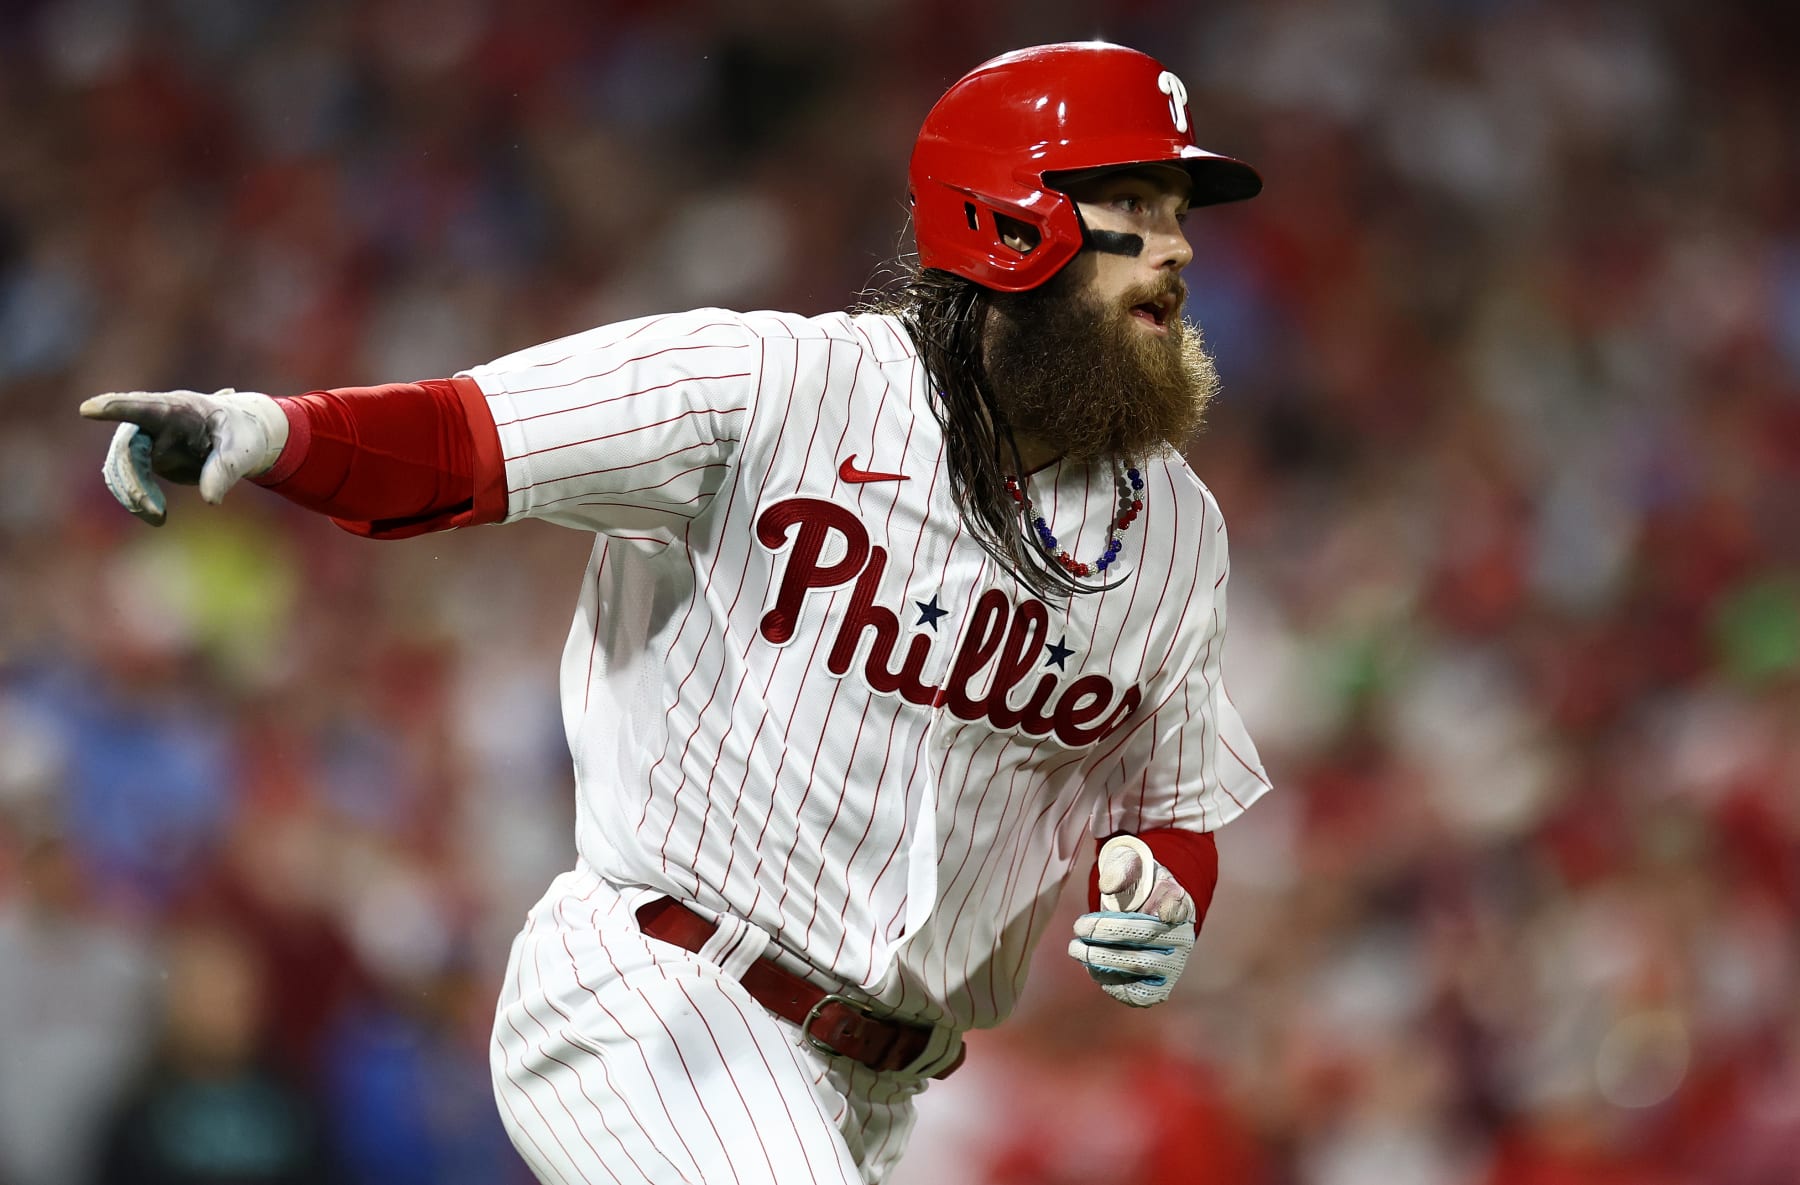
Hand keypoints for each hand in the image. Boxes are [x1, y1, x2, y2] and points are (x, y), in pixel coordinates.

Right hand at [79, 389, 287, 525]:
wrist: (241, 436)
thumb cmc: (243, 433)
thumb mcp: (243, 448)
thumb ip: (226, 468)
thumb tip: (210, 499)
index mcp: (177, 408)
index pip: (142, 405)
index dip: (115, 407)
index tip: (87, 409)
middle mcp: (153, 422)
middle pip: (126, 447)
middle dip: (132, 479)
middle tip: (152, 509)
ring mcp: (146, 440)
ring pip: (121, 466)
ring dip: (132, 493)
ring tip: (158, 517)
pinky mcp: (145, 459)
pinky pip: (129, 480)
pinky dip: (137, 499)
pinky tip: (157, 516)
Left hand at [1067, 835, 1195, 1007]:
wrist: (1145, 917)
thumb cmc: (1138, 889)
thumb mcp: (1132, 868)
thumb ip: (1121, 870)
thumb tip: (1107, 887)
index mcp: (1180, 904)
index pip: (1174, 904)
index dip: (1165, 906)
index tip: (1151, 909)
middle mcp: (1183, 938)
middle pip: (1145, 937)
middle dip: (1105, 934)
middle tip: (1077, 928)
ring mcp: (1174, 966)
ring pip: (1138, 967)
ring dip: (1102, 959)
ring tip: (1075, 949)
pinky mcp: (1160, 988)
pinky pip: (1137, 993)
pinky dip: (1111, 982)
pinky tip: (1090, 967)